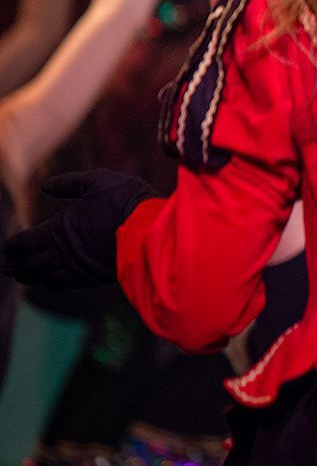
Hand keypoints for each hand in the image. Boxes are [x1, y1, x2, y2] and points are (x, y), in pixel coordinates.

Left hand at [0, 169, 155, 287]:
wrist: (152, 232)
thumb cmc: (126, 201)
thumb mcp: (99, 180)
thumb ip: (70, 183)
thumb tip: (45, 185)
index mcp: (62, 228)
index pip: (27, 242)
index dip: (13, 246)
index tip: (5, 248)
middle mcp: (66, 252)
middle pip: (32, 264)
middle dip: (16, 265)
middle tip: (5, 267)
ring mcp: (80, 267)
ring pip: (46, 277)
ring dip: (31, 277)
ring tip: (22, 277)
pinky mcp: (96, 277)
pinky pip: (67, 284)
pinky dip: (53, 285)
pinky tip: (51, 284)